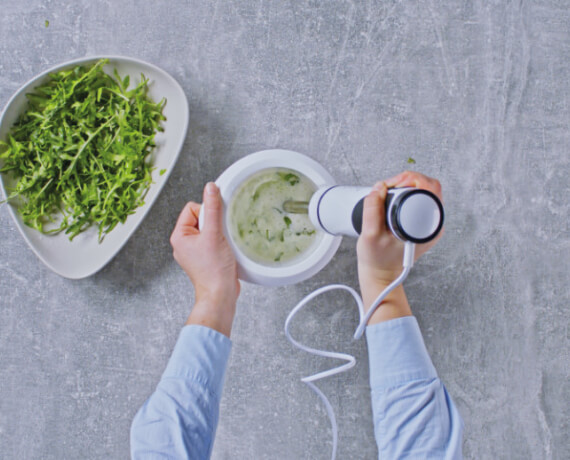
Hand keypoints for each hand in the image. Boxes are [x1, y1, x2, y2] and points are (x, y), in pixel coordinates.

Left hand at [170, 182, 239, 336]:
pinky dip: (221, 243)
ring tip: (222, 246)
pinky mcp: (204, 258)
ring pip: (208, 229)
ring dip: (219, 233)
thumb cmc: (214, 271)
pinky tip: (225, 251)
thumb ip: (213, 208)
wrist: (220, 295)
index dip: (206, 212)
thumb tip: (210, 189)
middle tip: (218, 236)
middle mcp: (184, 243)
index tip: (214, 224)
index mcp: (179, 236)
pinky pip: (213, 240)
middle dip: (214, 224)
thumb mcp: (214, 234)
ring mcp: (194, 251)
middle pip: (201, 218)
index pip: (192, 208)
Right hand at [356, 171, 442, 323]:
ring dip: (404, 186)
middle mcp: (433, 224)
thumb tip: (379, 187)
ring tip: (387, 194)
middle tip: (386, 189)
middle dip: (405, 181)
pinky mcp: (422, 223)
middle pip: (427, 185)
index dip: (408, 180)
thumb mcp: (369, 234)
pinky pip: (418, 199)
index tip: (390, 186)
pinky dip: (404, 194)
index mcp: (427, 227)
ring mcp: (429, 223)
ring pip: (423, 190)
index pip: (429, 187)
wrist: (382, 275)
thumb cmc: (378, 259)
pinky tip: (391, 200)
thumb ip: (372, 208)